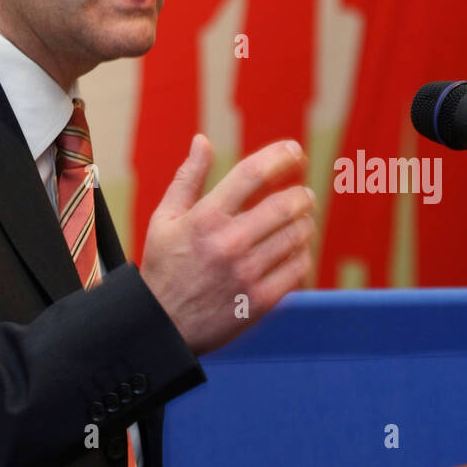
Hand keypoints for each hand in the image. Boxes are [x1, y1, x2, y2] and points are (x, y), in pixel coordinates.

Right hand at [139, 136, 315, 356]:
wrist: (162, 326)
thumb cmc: (164, 267)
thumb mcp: (166, 219)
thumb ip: (188, 178)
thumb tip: (202, 140)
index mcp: (205, 218)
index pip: (251, 174)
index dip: (279, 156)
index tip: (295, 150)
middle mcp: (228, 243)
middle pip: (283, 205)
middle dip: (301, 195)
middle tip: (305, 195)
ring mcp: (246, 273)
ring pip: (296, 236)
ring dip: (304, 223)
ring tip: (301, 222)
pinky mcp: (260, 301)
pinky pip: (297, 269)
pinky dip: (301, 254)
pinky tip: (295, 250)